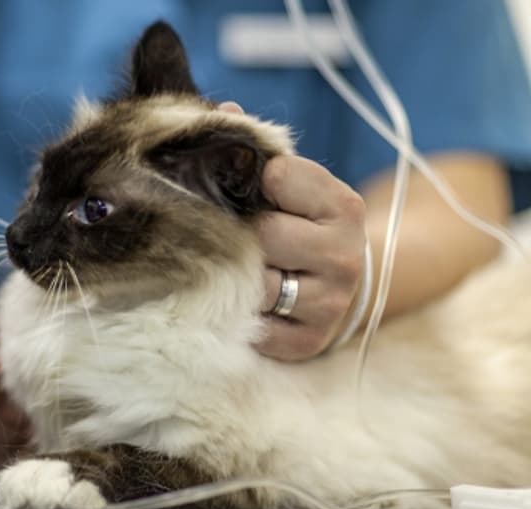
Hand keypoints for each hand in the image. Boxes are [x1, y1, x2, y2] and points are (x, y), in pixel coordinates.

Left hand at [216, 102, 366, 360]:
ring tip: (234, 265)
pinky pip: (252, 323)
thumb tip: (220, 112)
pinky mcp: (306, 341)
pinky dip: (236, 311)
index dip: (255, 180)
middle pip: (264, 233)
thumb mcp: (293, 183)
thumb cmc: (300, 224)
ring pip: (255, 282)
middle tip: (236, 233)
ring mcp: (329, 303)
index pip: (280, 175)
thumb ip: (257, 149)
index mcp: (343, 206)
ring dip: (235, 273)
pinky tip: (238, 299)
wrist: (339, 288)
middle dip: (241, 232)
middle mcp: (344, 255)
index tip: (255, 189)